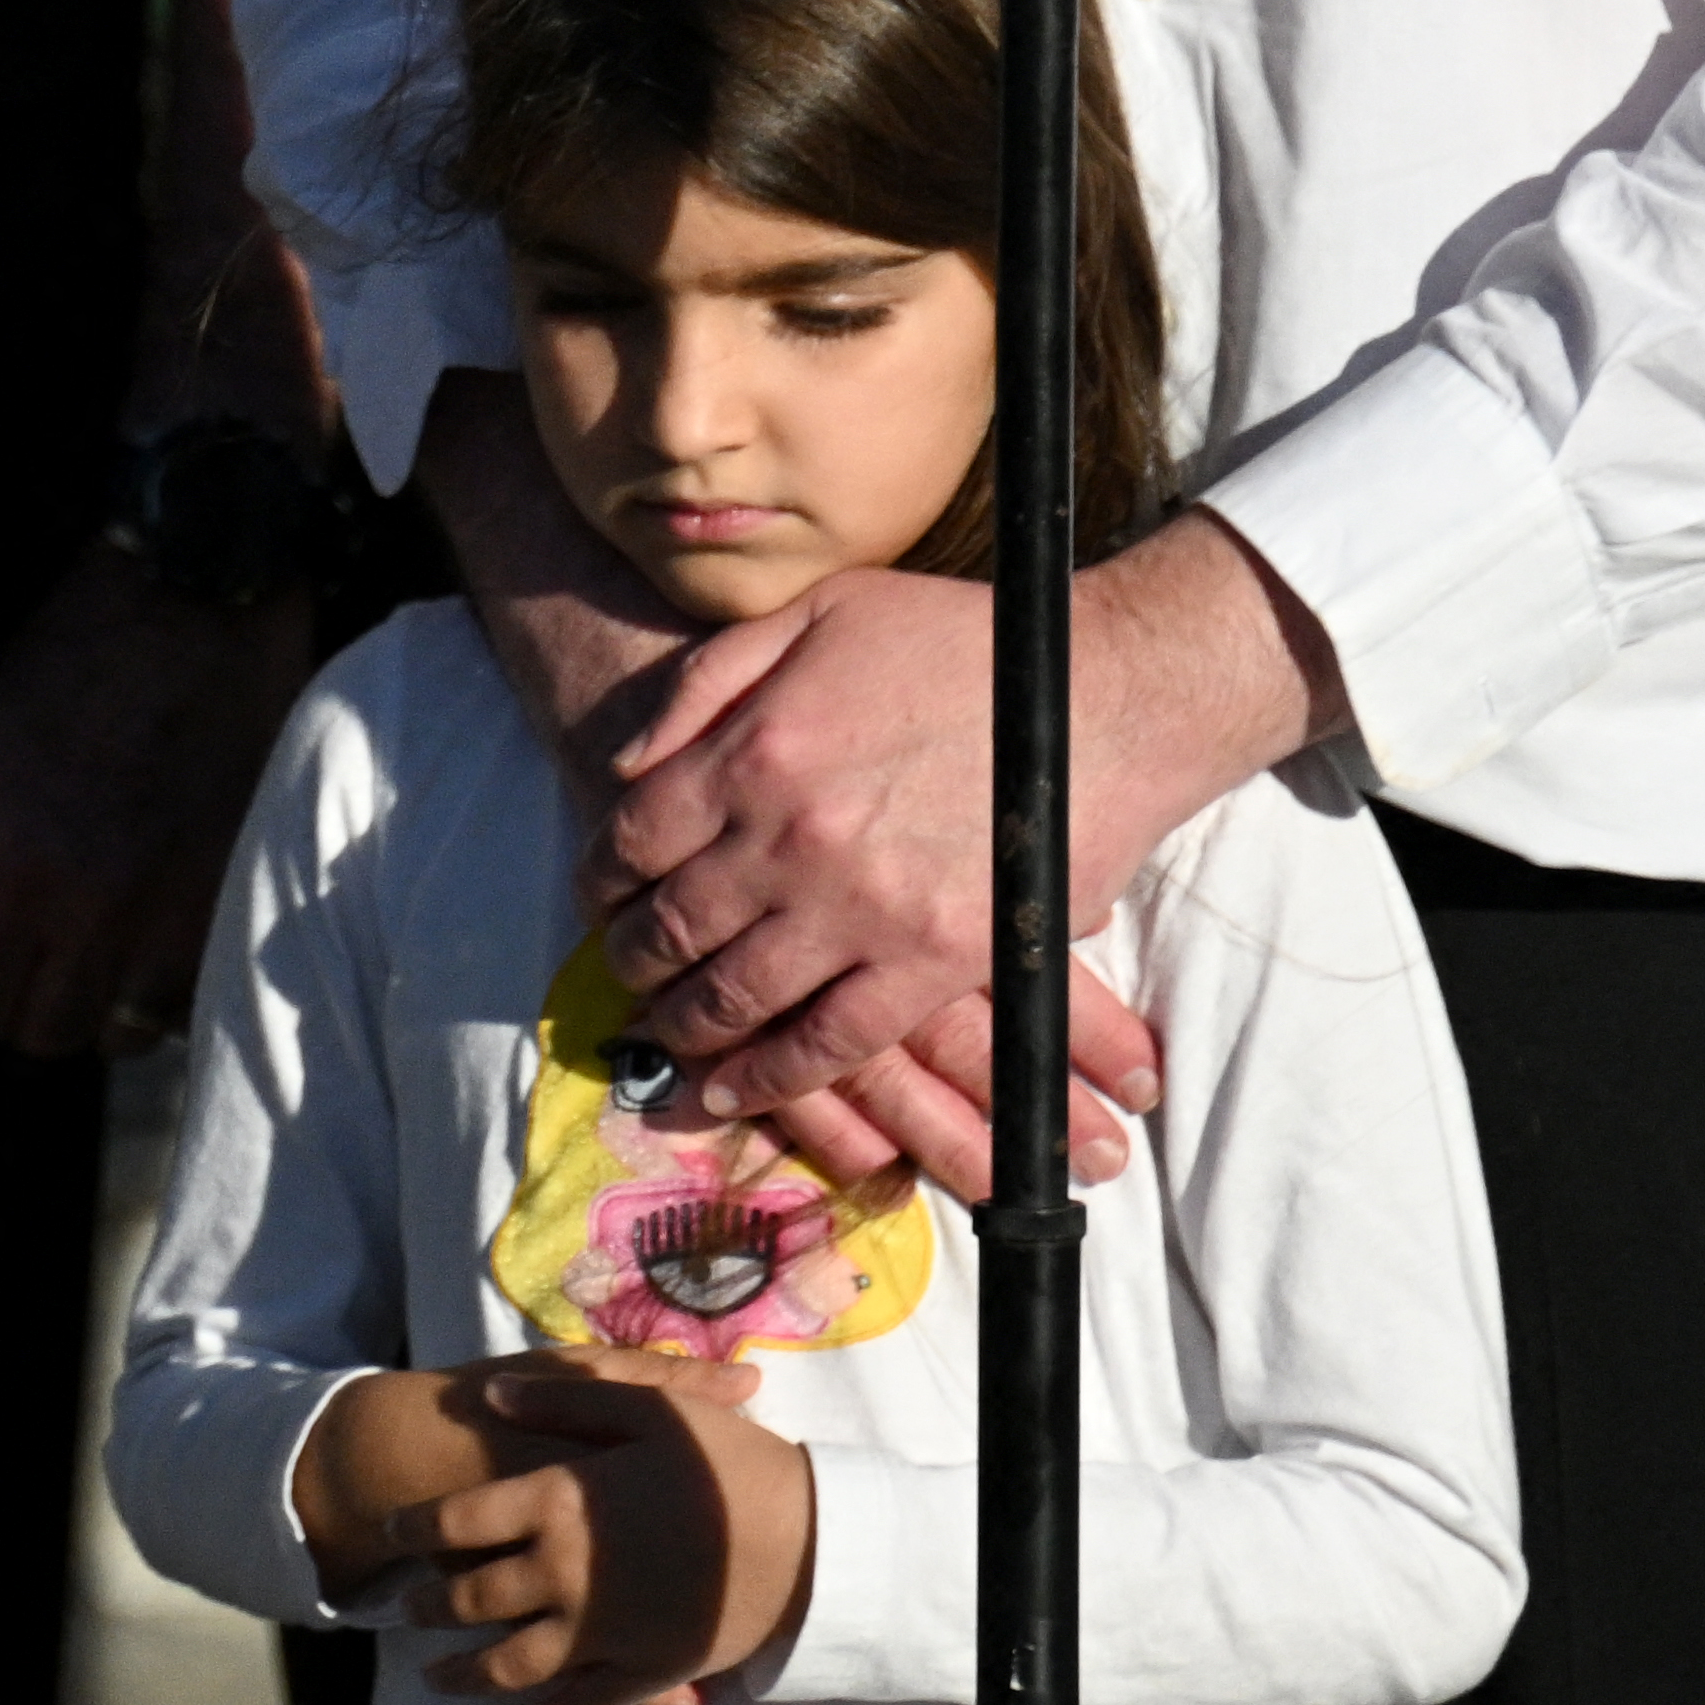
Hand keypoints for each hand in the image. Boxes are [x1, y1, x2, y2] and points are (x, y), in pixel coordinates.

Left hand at [0, 536, 313, 1056]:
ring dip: (92, 1003)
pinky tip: (149, 934)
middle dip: (24, 998)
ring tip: (97, 938)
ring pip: (106, 1034)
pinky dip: (156, 993)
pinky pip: (175, 1008)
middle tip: (39, 940)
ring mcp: (159, 911)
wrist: (198, 603)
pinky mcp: (226, 905)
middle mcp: (77, 901)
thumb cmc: (69, 671)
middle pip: (33, 1031)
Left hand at [313, 1344, 820, 1704]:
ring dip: (464, 1674)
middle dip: (431, 1606)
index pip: (459, 1519)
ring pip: (509, 1664)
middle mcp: (564, 1571)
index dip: (416, 1525)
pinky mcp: (639, 1673)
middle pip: (473, 1596)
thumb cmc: (724, 1461)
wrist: (804, 1536)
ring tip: (436, 1678)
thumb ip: (559, 1399)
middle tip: (407, 1610)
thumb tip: (491, 1395)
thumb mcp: (643, 1407)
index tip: (391, 1529)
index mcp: (558, 1500)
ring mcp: (600, 1630)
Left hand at [609, 526, 1333, 1169]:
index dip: (602, 876)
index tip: (602, 893)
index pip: (633, 838)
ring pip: (734, 996)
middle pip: (671, 926)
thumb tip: (628, 763)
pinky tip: (730, 1091)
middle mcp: (790, 839)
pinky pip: (827, 1045)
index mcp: (755, 752)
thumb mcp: (817, 614)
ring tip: (665, 1031)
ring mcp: (860, 910)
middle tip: (625, 970)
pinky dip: (767, 1079)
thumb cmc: (960, 644)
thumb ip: (709, 681)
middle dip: (631, 958)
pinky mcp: (932, 964)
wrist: (1102, 697)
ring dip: (683, 1024)